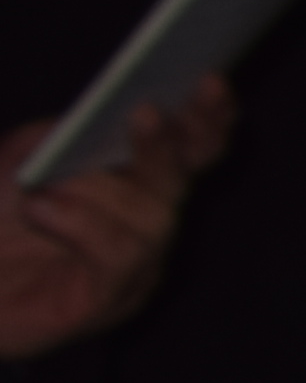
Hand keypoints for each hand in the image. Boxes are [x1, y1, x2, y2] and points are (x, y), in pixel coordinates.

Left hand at [0, 76, 234, 363]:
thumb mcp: (16, 159)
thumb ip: (57, 135)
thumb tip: (92, 121)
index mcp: (135, 185)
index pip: (192, 150)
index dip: (209, 119)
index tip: (209, 81)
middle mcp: (146, 225)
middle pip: (181, 181)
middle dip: (166, 145)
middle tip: (146, 112)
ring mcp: (135, 267)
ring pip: (152, 219)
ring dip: (95, 193)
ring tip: (41, 189)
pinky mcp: (109, 301)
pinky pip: (121, 256)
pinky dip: (81, 224)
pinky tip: (40, 210)